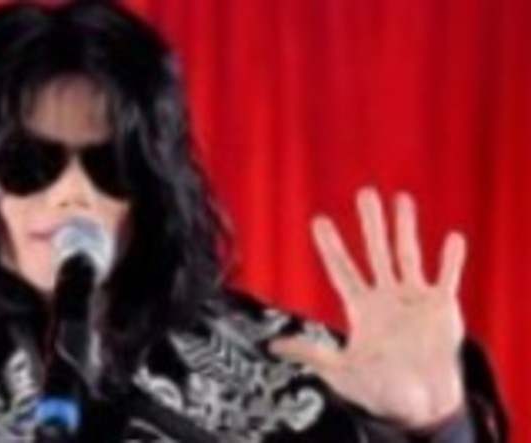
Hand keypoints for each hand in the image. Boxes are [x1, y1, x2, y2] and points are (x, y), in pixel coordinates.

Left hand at [270, 187, 465, 429]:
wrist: (418, 403)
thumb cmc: (378, 387)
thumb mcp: (340, 370)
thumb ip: (310, 352)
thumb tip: (272, 346)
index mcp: (361, 308)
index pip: (342, 270)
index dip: (330, 246)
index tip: (319, 220)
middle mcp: (386, 297)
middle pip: (376, 252)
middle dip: (371, 223)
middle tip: (365, 193)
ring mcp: (413, 299)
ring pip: (408, 255)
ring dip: (406, 229)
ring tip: (402, 199)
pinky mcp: (441, 308)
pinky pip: (447, 279)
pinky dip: (451, 261)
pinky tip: (453, 239)